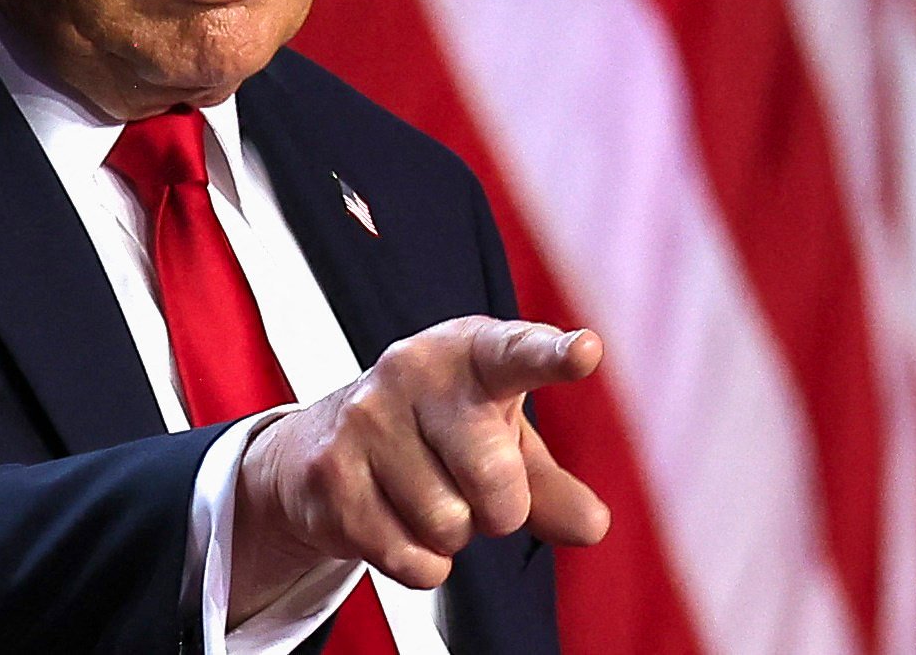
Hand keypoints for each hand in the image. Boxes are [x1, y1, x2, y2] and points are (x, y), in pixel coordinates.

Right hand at [228, 317, 608, 621]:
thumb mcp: (504, 444)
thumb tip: (590, 526)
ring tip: (424, 494)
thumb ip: (552, 486)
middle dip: (499, 509)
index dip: (554, 355)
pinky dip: (420, 562)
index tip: (587, 352)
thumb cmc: (438, 435)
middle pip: (495, 479)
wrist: (326, 445)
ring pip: (448, 526)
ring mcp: (365, 419)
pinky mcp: (331, 474)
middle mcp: (413, 371)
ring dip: (450, 534)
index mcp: (470, 353)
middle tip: (475, 489)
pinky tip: (395, 521)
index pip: (517, 353)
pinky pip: (410, 558)